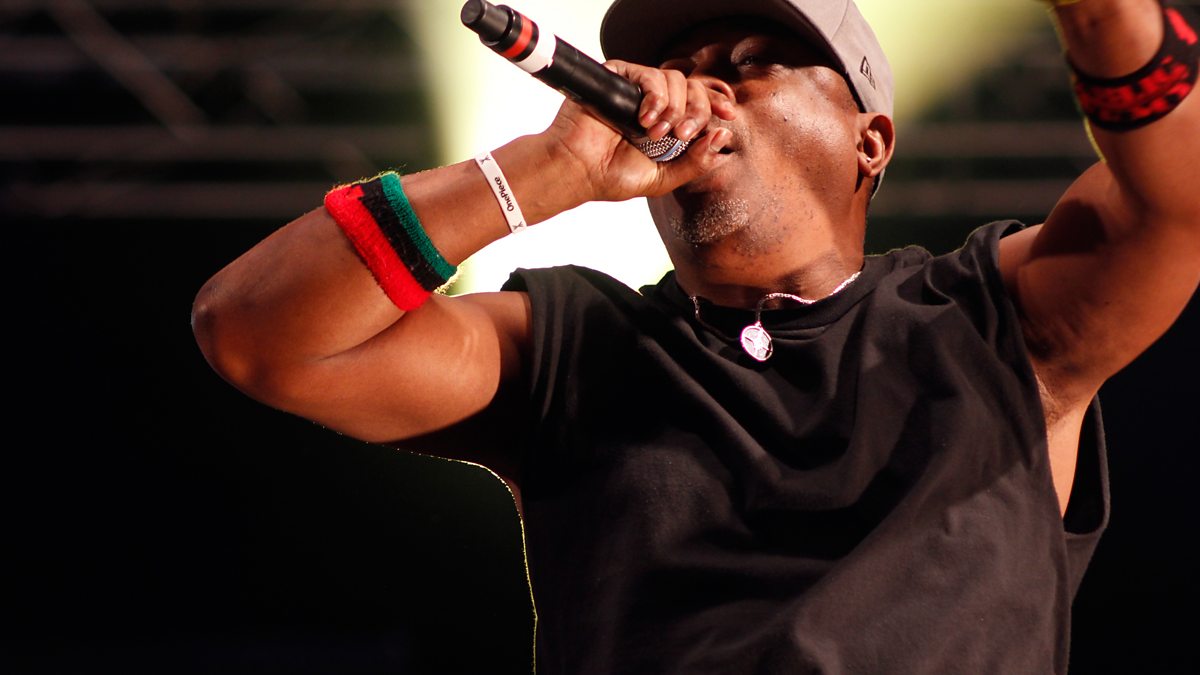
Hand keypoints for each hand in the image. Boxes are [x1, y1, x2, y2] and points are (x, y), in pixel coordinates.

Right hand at [541, 59, 737, 202]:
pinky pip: (649, 74)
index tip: (729, 114)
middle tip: (681, 136)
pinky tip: (645, 119)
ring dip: (674, 108)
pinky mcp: (619, 77)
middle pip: (693, 87)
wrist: (578, 171)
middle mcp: (655, 103)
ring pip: (675, 79)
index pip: (700, 101)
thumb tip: (723, 136)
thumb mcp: (664, 178)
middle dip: (696, 112)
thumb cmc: (611, 177)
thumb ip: (695, 162)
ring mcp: (637, 90)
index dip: (717, 102)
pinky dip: (655, 96)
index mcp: (668, 123)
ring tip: (656, 133)